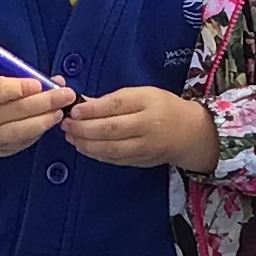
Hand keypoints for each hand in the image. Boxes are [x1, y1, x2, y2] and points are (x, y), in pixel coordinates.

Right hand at [0, 73, 71, 166]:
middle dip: (47, 102)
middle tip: (67, 95)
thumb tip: (57, 81)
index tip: (38, 83)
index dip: (20, 87)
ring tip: (61, 111)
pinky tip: (50, 122)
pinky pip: (25, 141)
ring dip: (46, 120)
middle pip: (18, 110)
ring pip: (23, 130)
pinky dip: (40, 131)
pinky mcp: (2, 151)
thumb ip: (21, 82)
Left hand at [63, 85, 220, 173]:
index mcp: (147, 103)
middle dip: (83, 128)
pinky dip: (95, 154)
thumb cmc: (162, 108)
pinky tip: (83, 147)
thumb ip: (114, 99)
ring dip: (85, 143)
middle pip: (110, 129)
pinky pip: (113, 159)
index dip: (92, 109)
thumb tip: (83, 104)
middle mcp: (147, 125)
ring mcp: (144, 146)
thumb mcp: (143, 94)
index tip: (74, 109)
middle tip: (66, 124)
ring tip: (70, 136)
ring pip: (110, 148)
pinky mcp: (140, 161)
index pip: (116, 105)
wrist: (189, 133)